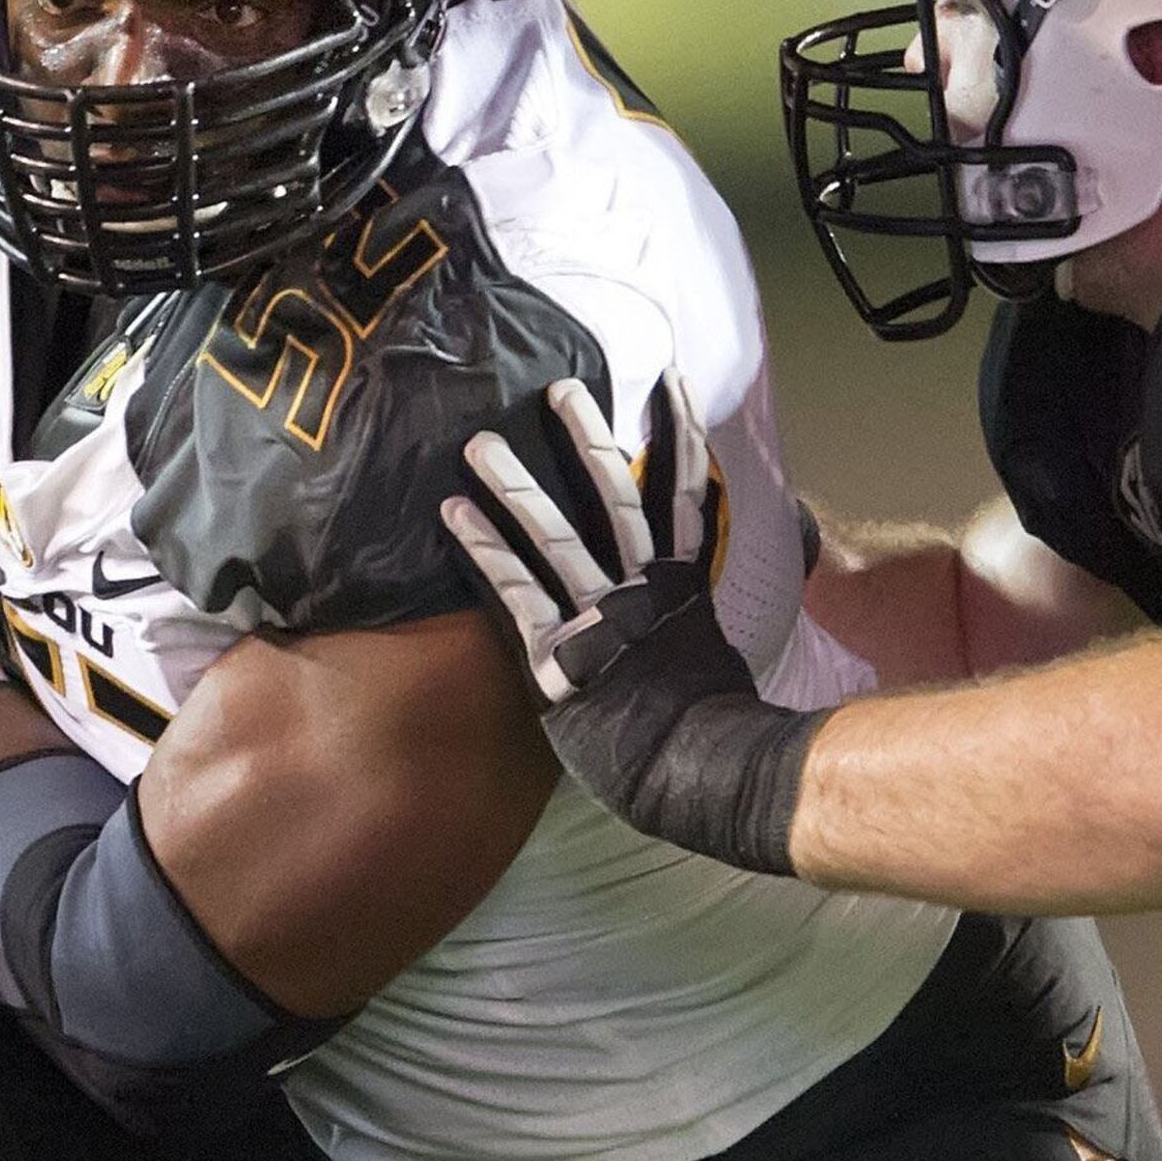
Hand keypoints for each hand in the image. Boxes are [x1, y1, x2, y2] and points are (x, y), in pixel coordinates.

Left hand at [444, 374, 818, 875]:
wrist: (701, 777)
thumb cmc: (707, 732)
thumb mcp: (708, 660)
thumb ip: (688, 620)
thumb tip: (690, 606)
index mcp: (681, 587)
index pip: (684, 495)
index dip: (679, 436)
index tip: (670, 383)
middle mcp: (642, 590)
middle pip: (617, 495)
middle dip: (588, 438)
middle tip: (560, 389)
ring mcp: (600, 620)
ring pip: (556, 534)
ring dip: (515, 484)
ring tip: (478, 443)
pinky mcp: (559, 657)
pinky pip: (517, 591)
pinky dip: (484, 549)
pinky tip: (453, 514)